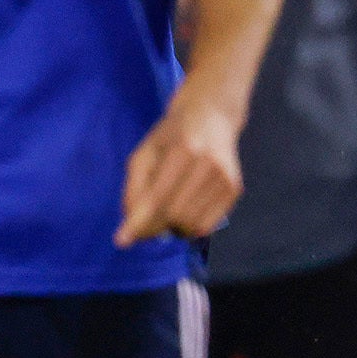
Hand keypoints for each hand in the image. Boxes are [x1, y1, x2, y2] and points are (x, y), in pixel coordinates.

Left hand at [115, 87, 244, 245]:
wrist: (211, 117)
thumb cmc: (170, 135)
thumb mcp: (144, 153)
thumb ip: (134, 188)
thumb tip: (130, 225)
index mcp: (184, 150)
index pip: (158, 198)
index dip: (138, 222)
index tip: (121, 240)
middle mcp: (209, 165)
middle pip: (174, 215)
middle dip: (152, 227)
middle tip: (140, 225)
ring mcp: (226, 178)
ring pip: (191, 225)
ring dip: (170, 228)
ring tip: (162, 213)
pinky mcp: (235, 189)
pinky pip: (207, 225)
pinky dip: (188, 227)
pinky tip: (181, 212)